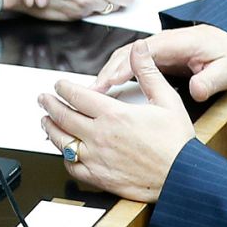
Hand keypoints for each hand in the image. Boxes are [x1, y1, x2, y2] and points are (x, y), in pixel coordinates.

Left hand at [37, 40, 194, 202]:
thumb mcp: (167, 100)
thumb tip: (139, 49)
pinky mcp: (98, 177)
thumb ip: (148, 72)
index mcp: (114, 114)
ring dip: (50, 128)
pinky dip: (64, 157)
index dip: (63, 88)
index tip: (59, 85)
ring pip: (62, 141)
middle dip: (50, 104)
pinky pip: (72, 166)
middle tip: (44, 99)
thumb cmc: (176, 143)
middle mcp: (100, 135)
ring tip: (46, 121)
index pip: (77, 95)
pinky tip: (64, 151)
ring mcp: (96, 158)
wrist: (182, 177)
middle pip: (63, 116)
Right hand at [96, 24, 226, 101]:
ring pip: (122, 57)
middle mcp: (161, 43)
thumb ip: (211, 80)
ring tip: (91, 93)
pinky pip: (126, 63)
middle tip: (92, 91)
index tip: (112, 80)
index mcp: (177, 43)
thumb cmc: (225, 53)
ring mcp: (154, 48)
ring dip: (105, 73)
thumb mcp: (226, 69)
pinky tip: (103, 88)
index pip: (145, 52)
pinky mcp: (151, 57)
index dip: (126, 65)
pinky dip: (112, 73)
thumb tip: (197, 90)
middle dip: (107, 71)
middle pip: (126, 53)